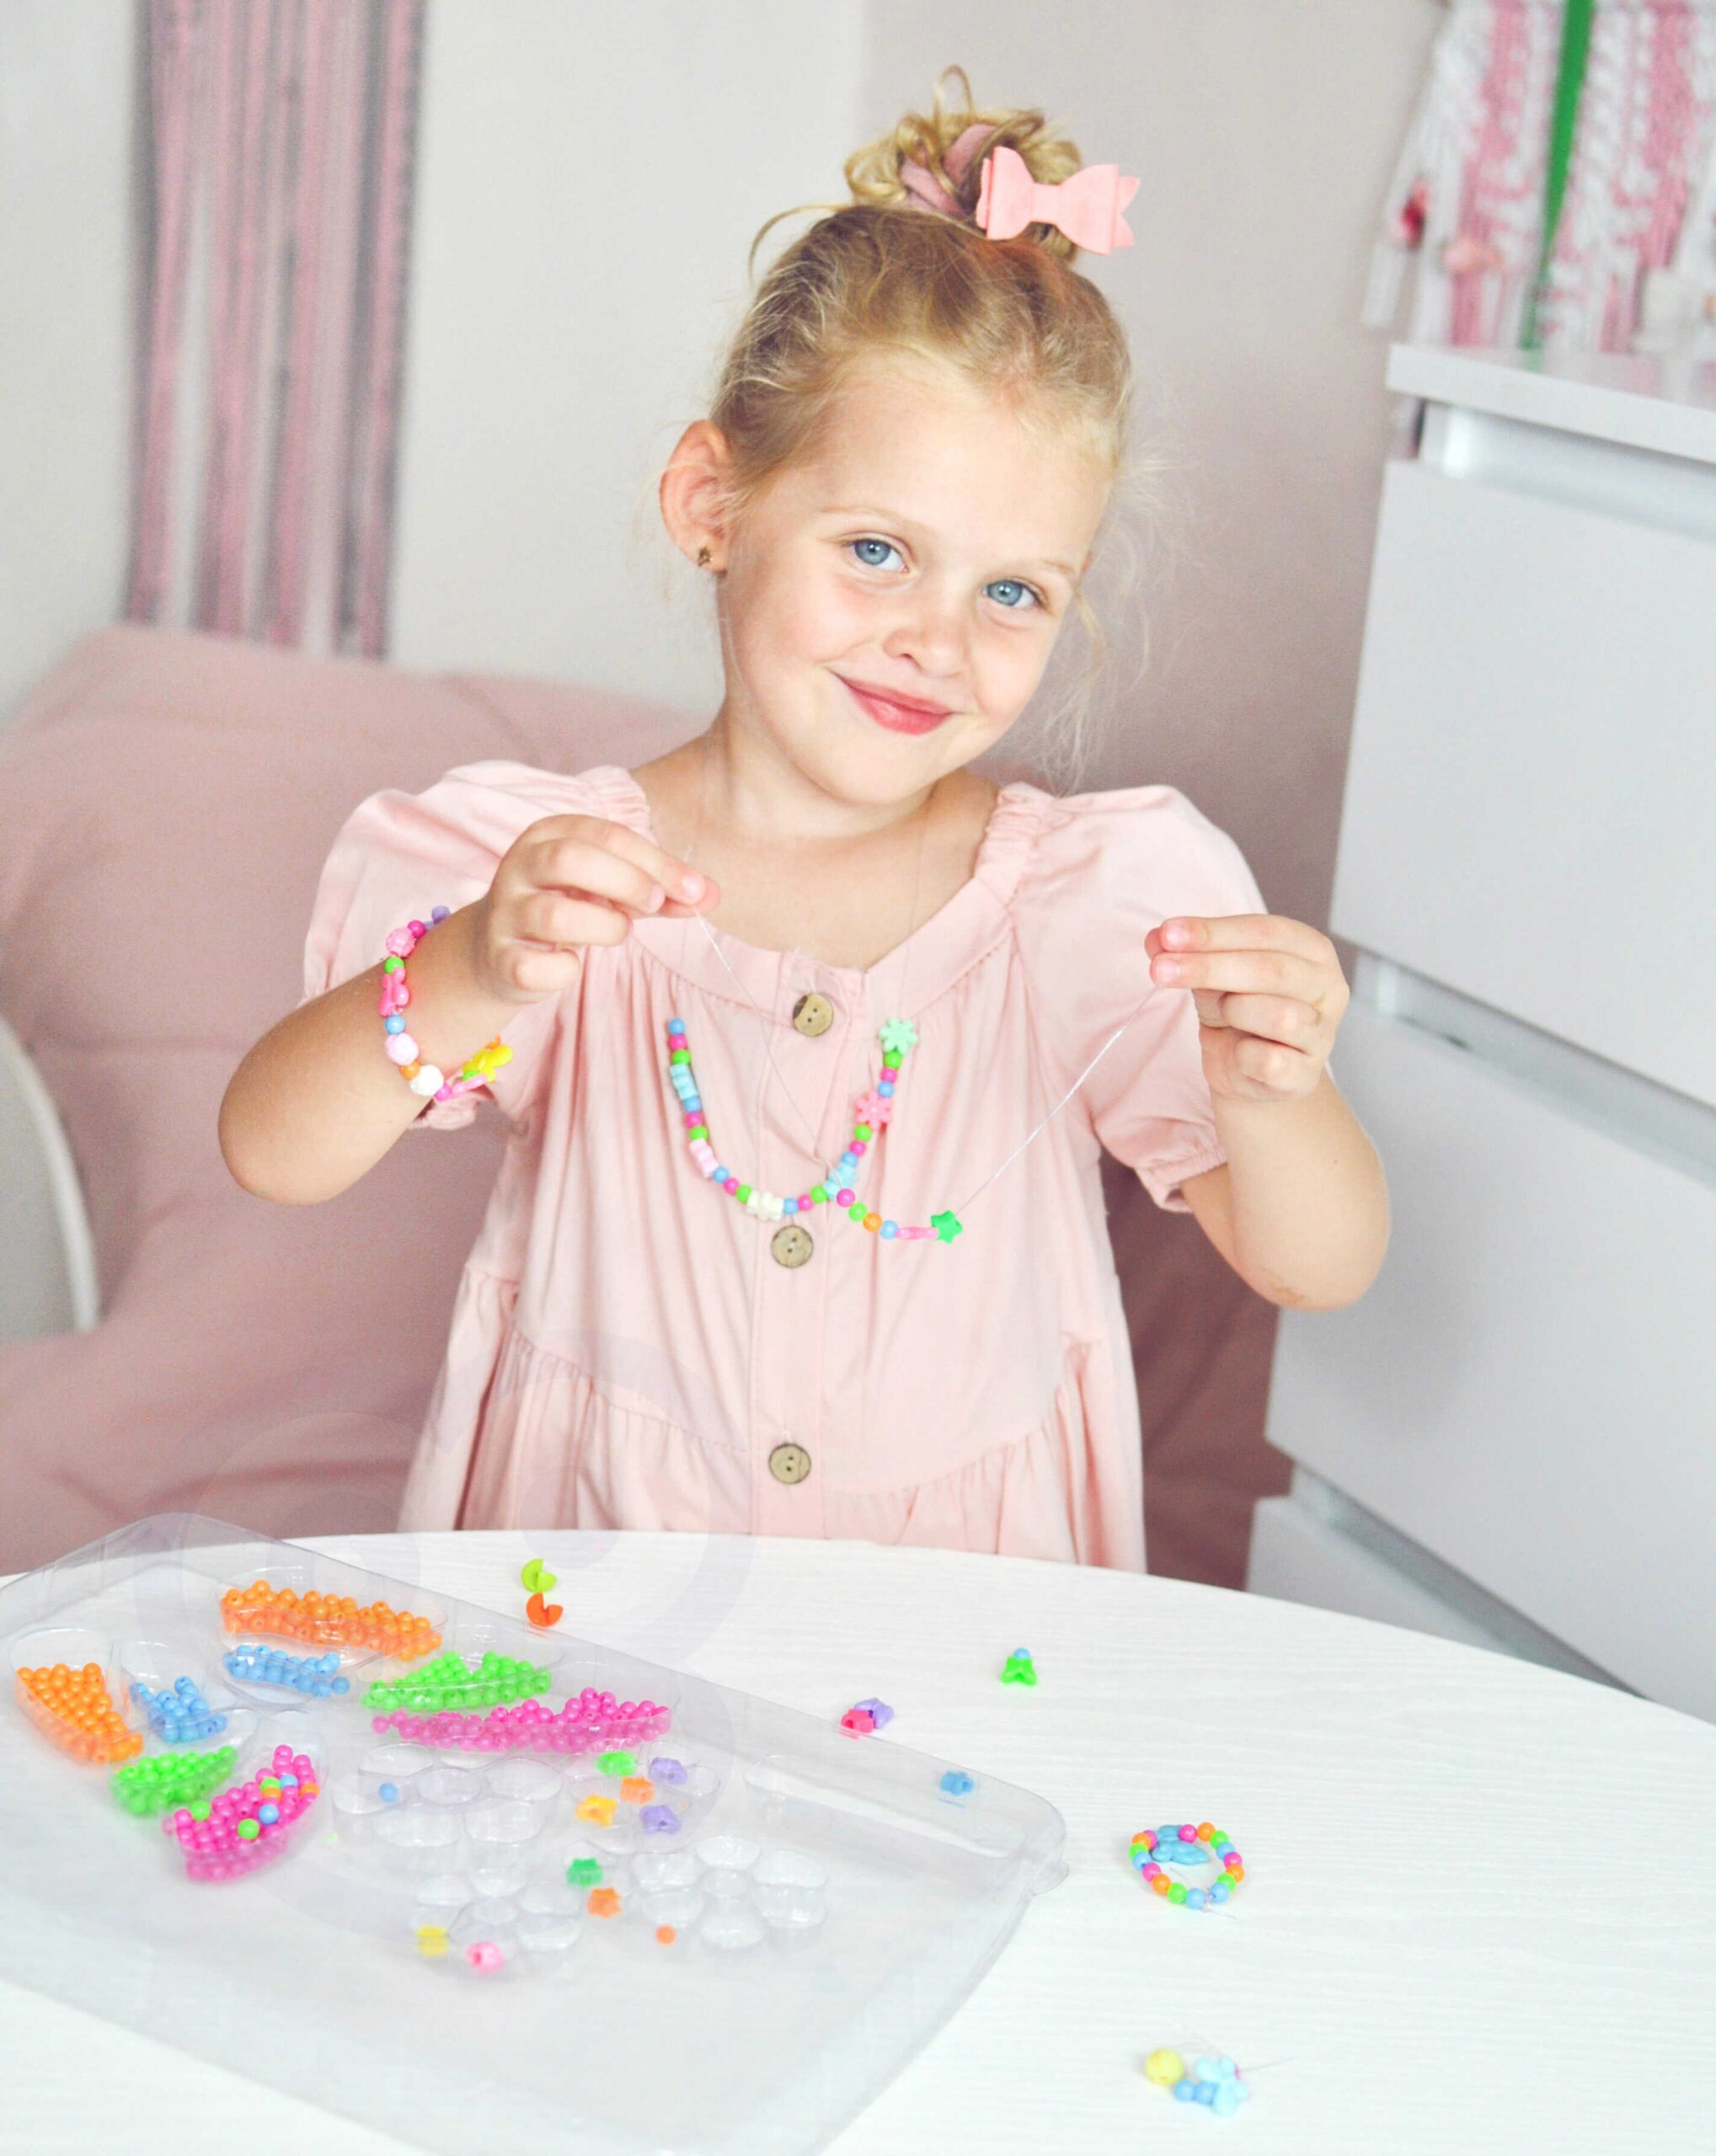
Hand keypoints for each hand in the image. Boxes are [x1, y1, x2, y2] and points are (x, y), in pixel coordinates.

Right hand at [472, 815, 718, 1002]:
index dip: (656, 861)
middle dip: (627, 882)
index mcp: (549, 834)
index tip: (695, 889)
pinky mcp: (499, 959)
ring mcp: (504, 913)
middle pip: (571, 858)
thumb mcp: (613, 890)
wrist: (498, 950)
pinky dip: (566, 971)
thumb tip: (711, 895)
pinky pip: (536, 968)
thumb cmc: (568, 907)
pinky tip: (571, 965)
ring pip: (556, 915)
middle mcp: (519, 865)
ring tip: (617, 932)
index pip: (607, 834)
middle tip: (656, 903)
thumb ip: (660, 889)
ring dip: (604, 927)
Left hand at [1144, 913, 1348, 1104]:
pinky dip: (1243, 1056)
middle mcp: (1328, 987)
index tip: (1167, 935)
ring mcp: (1322, 1033)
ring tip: (1221, 1014)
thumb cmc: (1237, 1012)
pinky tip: (1236, 1052)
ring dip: (1234, 1011)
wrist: (1249, 1071)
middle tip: (1160, 969)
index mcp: (1311, 950)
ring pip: (1280, 1016)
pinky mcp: (1306, 1075)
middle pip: (1270, 970)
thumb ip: (1188, 954)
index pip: (1265, 931)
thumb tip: (1156, 939)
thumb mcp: (1211, 976)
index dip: (1214, 932)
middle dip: (1209, 967)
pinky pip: (1272, 1062)